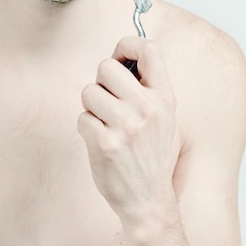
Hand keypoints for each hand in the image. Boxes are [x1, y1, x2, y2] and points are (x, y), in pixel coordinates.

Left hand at [78, 37, 176, 224]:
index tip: (120, 57)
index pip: (150, 49)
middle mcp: (147, 108)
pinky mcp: (104, 143)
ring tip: (107, 125)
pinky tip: (101, 141)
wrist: (147, 199)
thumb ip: (147, 87)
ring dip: (92, 107)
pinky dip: (86, 128)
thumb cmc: (151, 154)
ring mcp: (125, 126)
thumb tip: (121, 56)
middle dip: (102, 82)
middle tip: (110, 101)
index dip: (128, 45)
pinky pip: (81, 117)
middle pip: (106, 66)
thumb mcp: (164, 117)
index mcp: (165, 98)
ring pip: (88, 91)